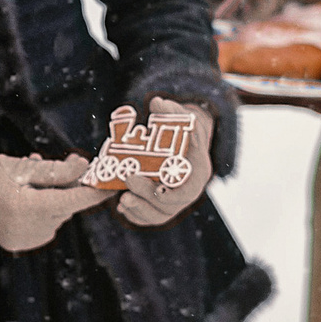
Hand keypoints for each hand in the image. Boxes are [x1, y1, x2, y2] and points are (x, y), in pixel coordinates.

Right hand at [0, 150, 111, 250]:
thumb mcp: (21, 165)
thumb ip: (57, 170)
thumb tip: (87, 168)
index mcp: (26, 208)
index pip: (72, 202)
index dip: (94, 193)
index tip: (113, 184)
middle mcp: (26, 229)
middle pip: (65, 208)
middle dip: (69, 188)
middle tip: (69, 164)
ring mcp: (21, 240)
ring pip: (56, 217)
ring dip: (54, 198)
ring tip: (34, 178)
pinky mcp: (17, 243)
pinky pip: (43, 226)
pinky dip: (42, 211)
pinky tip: (27, 195)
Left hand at [116, 98, 215, 227]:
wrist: (180, 145)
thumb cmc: (181, 131)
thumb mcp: (179, 118)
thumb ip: (170, 112)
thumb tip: (156, 103)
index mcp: (197, 171)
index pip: (190, 189)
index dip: (174, 194)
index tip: (158, 191)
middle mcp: (188, 190)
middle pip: (171, 204)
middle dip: (148, 195)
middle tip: (129, 179)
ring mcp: (175, 202)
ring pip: (160, 215)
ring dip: (140, 210)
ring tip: (123, 199)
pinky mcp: (162, 208)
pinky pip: (150, 218)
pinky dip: (135, 215)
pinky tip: (123, 206)